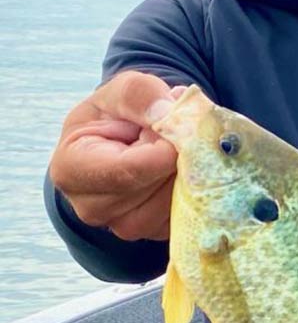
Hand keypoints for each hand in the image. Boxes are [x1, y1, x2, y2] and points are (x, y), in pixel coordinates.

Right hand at [49, 71, 183, 240]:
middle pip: (156, 187)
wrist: (128, 139)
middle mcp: (94, 208)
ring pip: (179, 201)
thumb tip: (167, 114)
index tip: (179, 128)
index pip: (127, 171)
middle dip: (179, 155)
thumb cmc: (117, 114)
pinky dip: (201, 186)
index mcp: (71, 170)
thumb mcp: (122, 91)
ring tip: (176, 148)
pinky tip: (186, 166)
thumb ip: (139, 94)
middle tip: (177, 132)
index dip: (163, 150)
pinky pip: (193, 211)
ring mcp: (127, 226)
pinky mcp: (158, 232)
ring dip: (192, 169)